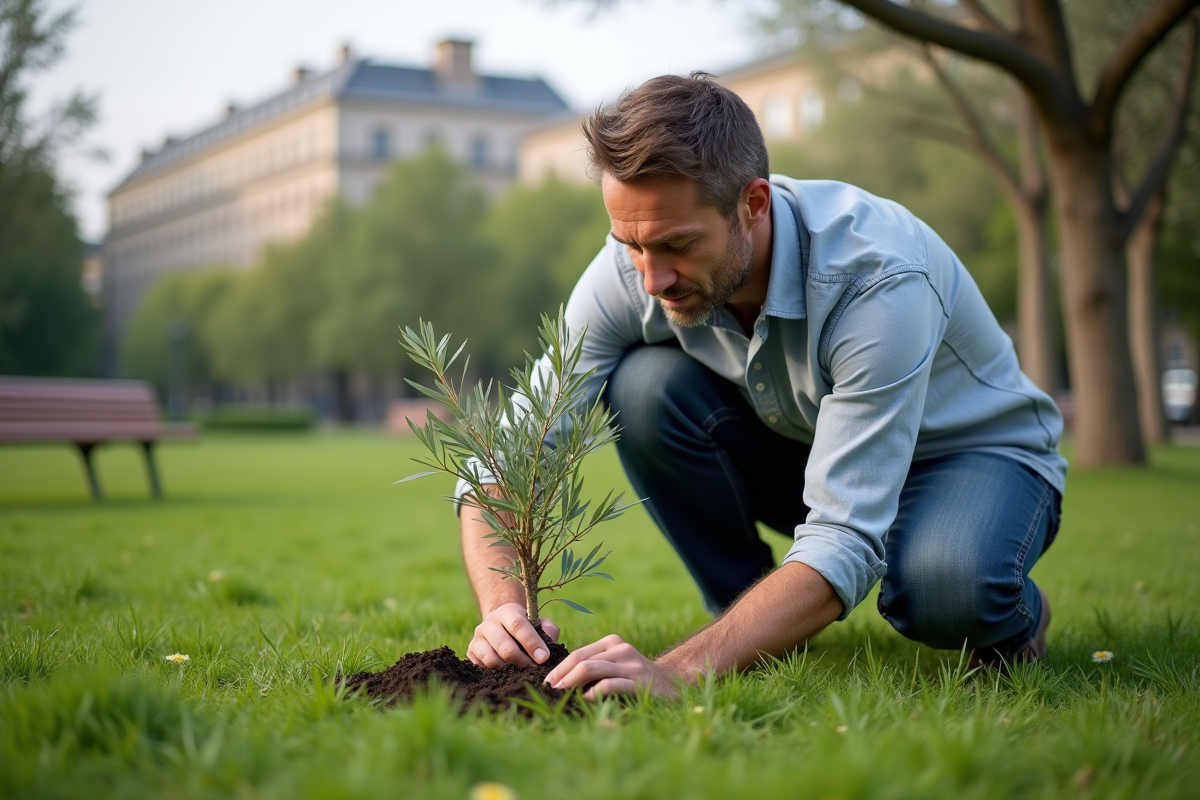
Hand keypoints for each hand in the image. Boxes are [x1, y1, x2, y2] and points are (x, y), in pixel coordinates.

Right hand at [467, 603, 559, 667]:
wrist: (500, 626)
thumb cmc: (524, 628)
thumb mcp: (537, 622)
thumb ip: (547, 629)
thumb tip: (550, 643)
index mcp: (507, 612)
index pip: (518, 625)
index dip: (532, 642)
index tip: (543, 657)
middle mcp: (489, 623)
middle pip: (504, 646)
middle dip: (522, 660)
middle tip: (534, 669)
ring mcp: (478, 638)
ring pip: (492, 660)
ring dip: (509, 670)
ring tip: (520, 672)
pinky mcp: (471, 652)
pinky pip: (484, 668)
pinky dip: (497, 674)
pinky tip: (507, 674)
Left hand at [544, 634, 680, 699]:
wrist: (672, 683)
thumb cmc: (635, 677)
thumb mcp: (615, 665)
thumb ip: (594, 667)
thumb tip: (559, 680)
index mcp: (612, 643)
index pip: (578, 654)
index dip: (559, 669)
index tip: (546, 683)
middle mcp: (621, 649)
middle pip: (582, 660)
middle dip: (561, 676)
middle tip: (548, 691)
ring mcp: (631, 664)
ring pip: (593, 669)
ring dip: (571, 683)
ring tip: (559, 695)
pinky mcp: (639, 681)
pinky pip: (612, 684)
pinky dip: (596, 691)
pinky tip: (586, 699)